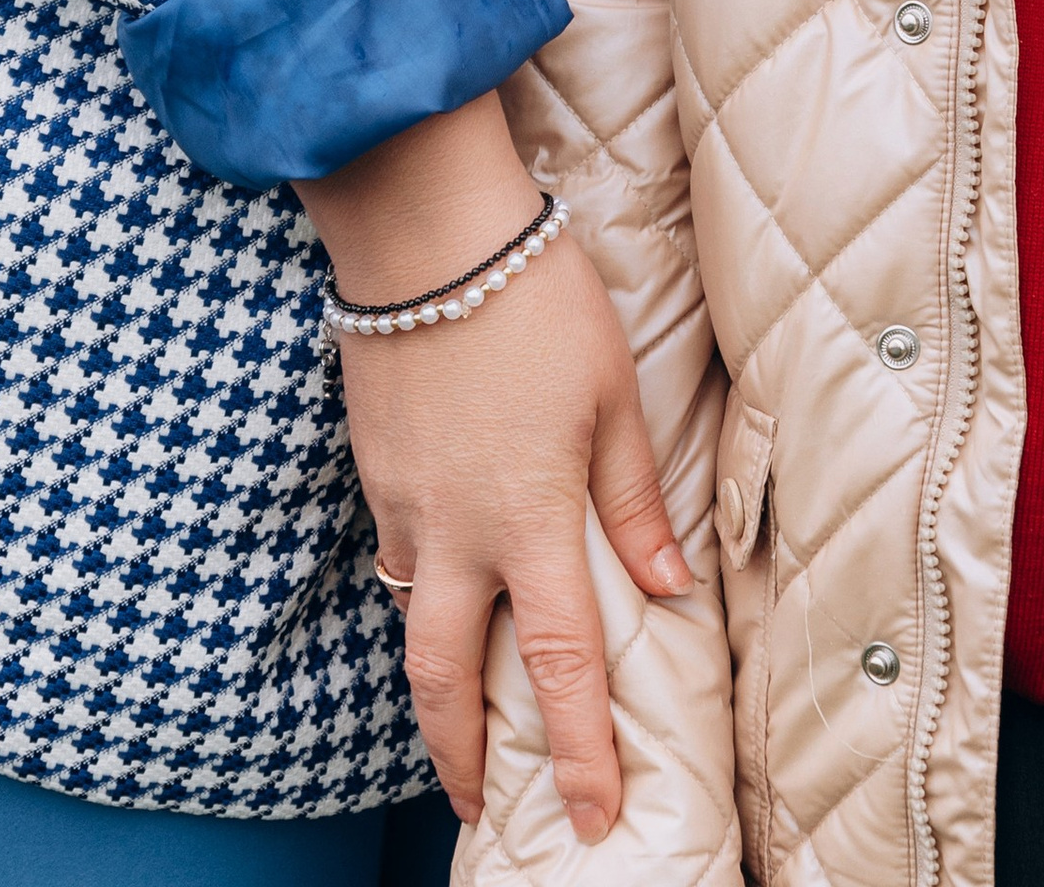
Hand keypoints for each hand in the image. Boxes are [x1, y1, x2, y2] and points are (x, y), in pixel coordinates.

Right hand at [299, 97, 688, 837]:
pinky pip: (394, 554)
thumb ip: (634, 498)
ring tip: (459, 714)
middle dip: (462, 756)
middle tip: (479, 803)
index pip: (560, 664)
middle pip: (446, 681)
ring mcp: (403, 503)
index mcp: (530, 518)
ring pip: (411, 621)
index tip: (596, 811)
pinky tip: (438, 585)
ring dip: (434, 680)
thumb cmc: (536, 299)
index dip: (580, 749)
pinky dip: (417, 592)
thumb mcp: (611, 392)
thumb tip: (669, 586)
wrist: (427, 232)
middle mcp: (456, 531)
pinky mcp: (373, 468)